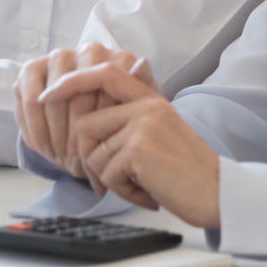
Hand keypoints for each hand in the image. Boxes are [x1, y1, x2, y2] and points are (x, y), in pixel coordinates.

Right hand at [15, 44, 157, 177]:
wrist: (91, 136)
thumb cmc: (115, 127)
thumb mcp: (136, 114)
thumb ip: (142, 89)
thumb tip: (140, 64)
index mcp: (116, 60)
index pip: (104, 86)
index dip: (96, 120)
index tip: (94, 148)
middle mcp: (88, 52)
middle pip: (76, 91)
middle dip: (72, 130)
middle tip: (74, 158)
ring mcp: (59, 57)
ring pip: (51, 96)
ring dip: (53, 129)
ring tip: (59, 155)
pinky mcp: (32, 69)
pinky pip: (28, 96)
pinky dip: (34, 124)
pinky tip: (42, 145)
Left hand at [41, 59, 219, 228]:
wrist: (217, 191)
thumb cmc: (186, 169)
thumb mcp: (162, 130)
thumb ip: (133, 117)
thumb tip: (91, 117)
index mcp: (150, 99)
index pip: (104, 73)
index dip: (73, 81)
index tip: (49, 94)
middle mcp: (146, 107)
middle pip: (86, 125)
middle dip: (89, 158)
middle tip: (110, 179)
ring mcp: (142, 126)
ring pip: (93, 154)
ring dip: (108, 179)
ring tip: (136, 185)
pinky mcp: (139, 150)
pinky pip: (106, 174)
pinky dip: (121, 191)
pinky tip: (145, 193)